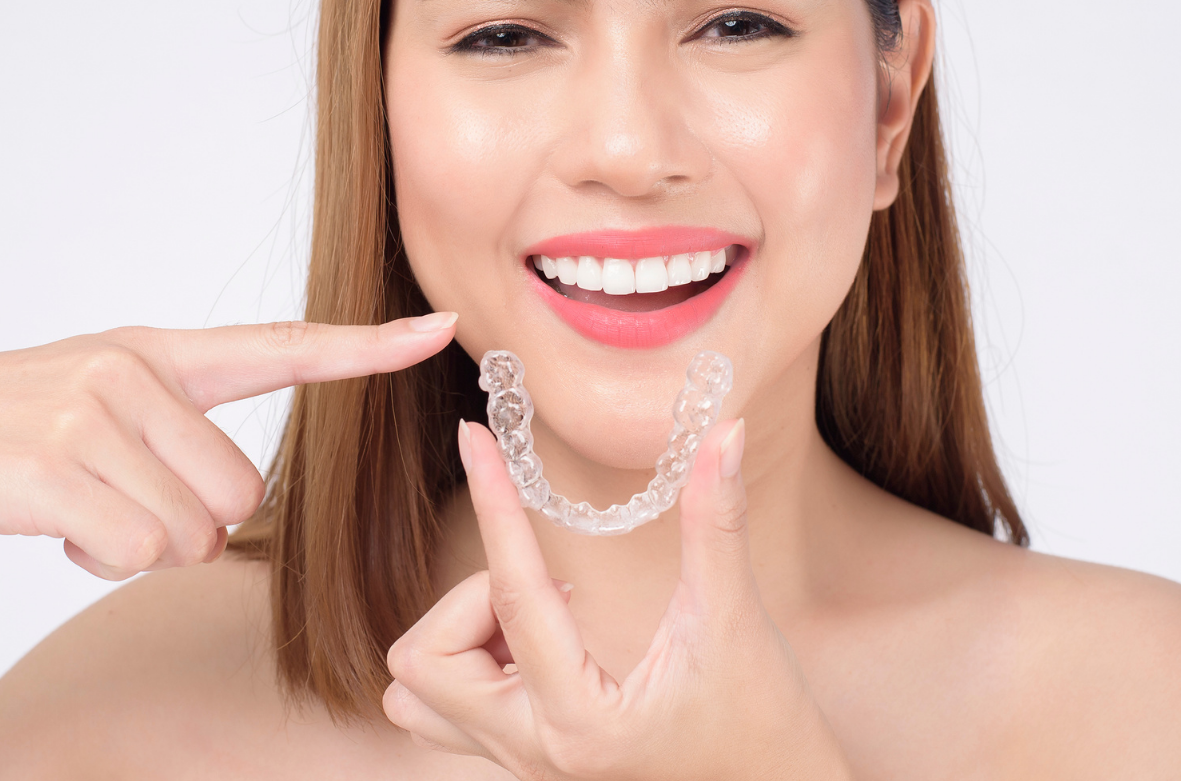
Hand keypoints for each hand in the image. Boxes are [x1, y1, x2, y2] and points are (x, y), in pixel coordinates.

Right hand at [0, 315, 458, 577]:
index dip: (363, 346)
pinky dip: (99, 560)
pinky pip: (138, 551)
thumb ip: (169, 429)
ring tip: (71, 507)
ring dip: (135, 546)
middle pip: (238, 493)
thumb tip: (223, 513)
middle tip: (107, 502)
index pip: (279, 345)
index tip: (436, 327)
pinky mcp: (56, 466)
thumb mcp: (90, 403)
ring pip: (192, 531)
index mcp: (152, 352)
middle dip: (183, 525)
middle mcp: (134, 370)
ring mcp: (94, 412)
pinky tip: (51, 528)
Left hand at [381, 417, 854, 780]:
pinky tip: (538, 645)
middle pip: (424, 661)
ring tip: (538, 621)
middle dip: (469, 600)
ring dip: (459, 638)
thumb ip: (719, 525)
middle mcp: (534, 751)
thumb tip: (725, 433)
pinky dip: (471, 663)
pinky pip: (447, 710)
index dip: (493, 503)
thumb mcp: (735, 623)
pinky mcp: (525, 762)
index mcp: (582, 719)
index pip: (510, 595)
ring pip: (417, 694)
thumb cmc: (763, 726)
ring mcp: (523, 764)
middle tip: (555, 585)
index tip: (473, 437)